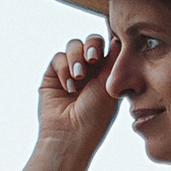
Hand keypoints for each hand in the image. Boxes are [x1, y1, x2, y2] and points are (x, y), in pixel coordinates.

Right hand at [38, 33, 118, 166]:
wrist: (72, 135)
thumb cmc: (95, 116)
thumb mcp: (109, 85)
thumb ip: (113, 59)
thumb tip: (118, 36)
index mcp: (107, 72)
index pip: (108, 46)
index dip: (109, 39)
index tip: (112, 40)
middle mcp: (90, 70)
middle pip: (91, 41)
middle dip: (92, 46)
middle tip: (93, 59)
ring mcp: (71, 71)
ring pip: (74, 46)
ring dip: (76, 57)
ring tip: (79, 76)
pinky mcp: (53, 76)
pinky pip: (58, 58)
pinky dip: (64, 69)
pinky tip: (69, 87)